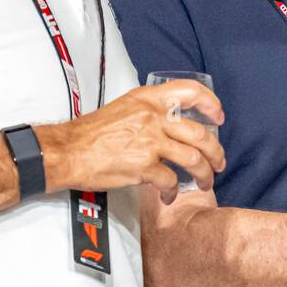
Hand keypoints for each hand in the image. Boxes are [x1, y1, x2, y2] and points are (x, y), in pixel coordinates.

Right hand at [56, 80, 225, 204]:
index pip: (191, 91)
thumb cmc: (91, 133)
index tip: (218, 117)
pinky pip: (171, 181)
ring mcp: (150, 142)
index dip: (211, 103)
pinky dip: (173, 191)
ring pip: (194, 158)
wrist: (68, 151)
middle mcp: (153, 117)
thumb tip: (172, 122)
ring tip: (205, 182)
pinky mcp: (144, 167)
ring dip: (205, 174)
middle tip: (218, 162)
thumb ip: (150, 111)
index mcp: (149, 99)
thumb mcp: (125, 107)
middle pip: (200, 133)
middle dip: (216, 151)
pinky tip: (169, 195)